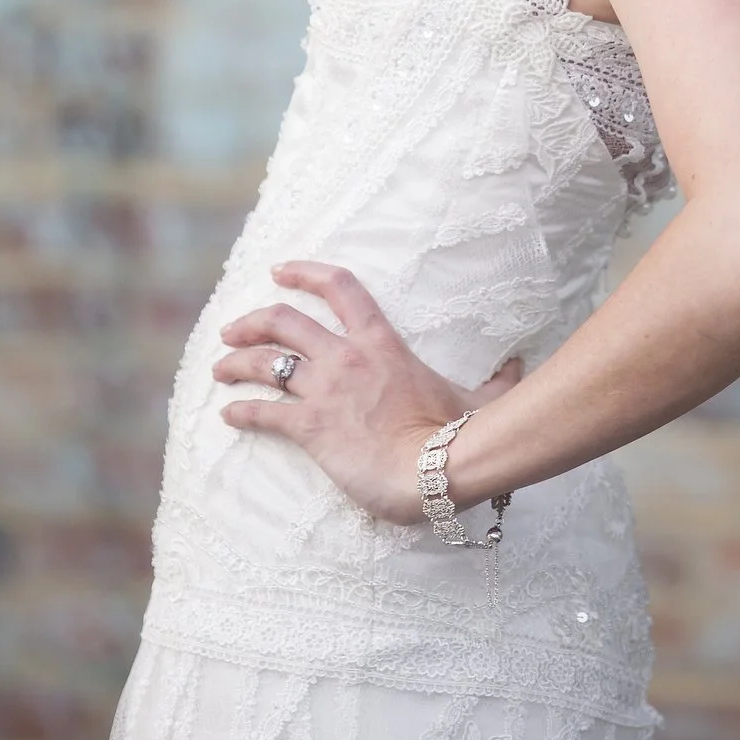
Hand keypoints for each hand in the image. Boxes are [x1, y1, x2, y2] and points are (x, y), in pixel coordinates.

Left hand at [212, 259, 522, 525]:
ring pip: (265, 363)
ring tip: (220, 369)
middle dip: (252, 320)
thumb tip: (519, 367)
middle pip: (284, 321)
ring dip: (236, 363)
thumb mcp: (480, 396)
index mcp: (382, 342)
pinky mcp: (312, 428)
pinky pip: (265, 412)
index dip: (306, 272)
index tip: (281, 269)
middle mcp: (346, 358)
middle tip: (231, 329)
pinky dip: (242, 410)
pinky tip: (229, 414)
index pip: (340, 288)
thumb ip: (497, 380)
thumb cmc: (460, 432)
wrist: (436, 469)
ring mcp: (326, 391)